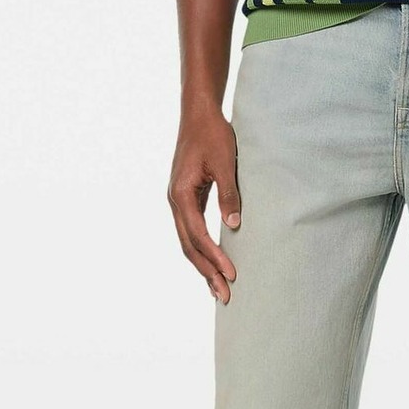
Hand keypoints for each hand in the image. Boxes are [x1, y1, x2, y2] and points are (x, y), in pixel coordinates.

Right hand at [168, 105, 241, 303]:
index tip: (231, 274)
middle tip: (224, 294)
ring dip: (202, 264)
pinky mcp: (186, 198)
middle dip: (206, 271)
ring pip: (187, 241)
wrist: (198, 114)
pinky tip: (212, 260)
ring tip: (218, 287)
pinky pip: (191, 230)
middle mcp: (175, 201)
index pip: (198, 235)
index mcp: (181, 194)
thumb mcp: (226, 163)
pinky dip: (201, 248)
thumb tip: (234, 224)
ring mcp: (178, 200)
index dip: (214, 257)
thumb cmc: (212, 135)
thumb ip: (229, 194)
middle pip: (188, 246)